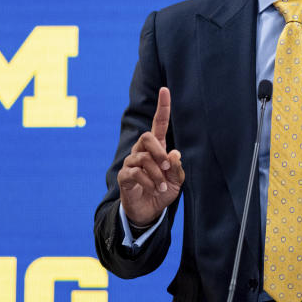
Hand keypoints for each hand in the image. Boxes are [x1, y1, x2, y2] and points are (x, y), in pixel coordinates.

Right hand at [117, 87, 184, 225]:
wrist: (148, 211)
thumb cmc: (162, 191)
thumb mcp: (176, 181)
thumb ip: (176, 167)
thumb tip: (174, 153)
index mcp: (157, 148)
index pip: (159, 123)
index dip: (163, 107)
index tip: (165, 89)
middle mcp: (142, 151)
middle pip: (147, 136)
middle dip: (159, 151)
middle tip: (167, 166)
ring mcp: (131, 162)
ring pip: (143, 157)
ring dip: (157, 173)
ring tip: (162, 186)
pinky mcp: (124, 176)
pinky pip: (135, 172)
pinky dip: (149, 181)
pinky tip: (154, 189)